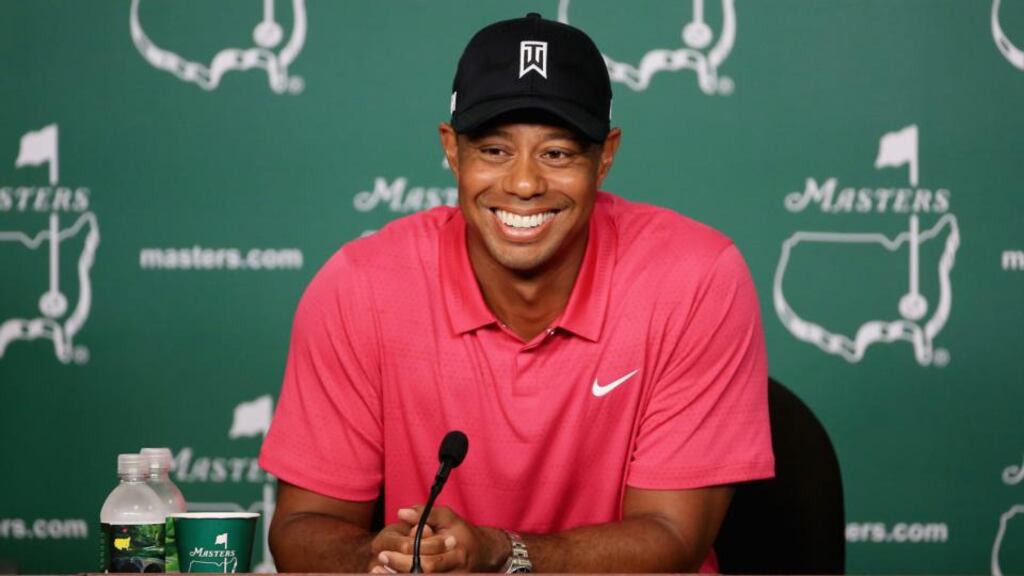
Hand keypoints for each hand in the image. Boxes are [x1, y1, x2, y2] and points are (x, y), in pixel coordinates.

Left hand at [374, 505, 509, 572]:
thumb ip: (425, 514)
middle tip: (381, 560)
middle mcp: (455, 568)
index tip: (384, 551)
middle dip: (399, 567)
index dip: (404, 555)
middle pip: (424, 572)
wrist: (483, 553)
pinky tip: (393, 573)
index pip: (428, 557)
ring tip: (379, 571)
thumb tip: (401, 512)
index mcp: (456, 551)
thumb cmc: (462, 533)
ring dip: (400, 575)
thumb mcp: (448, 518)